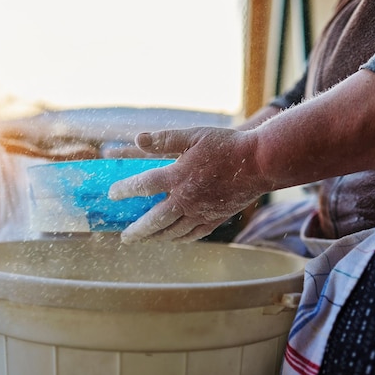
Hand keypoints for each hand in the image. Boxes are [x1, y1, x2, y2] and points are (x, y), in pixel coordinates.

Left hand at [108, 127, 268, 242]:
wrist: (261, 163)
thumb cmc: (226, 146)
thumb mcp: (193, 135)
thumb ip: (165, 139)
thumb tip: (139, 138)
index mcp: (178, 176)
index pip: (143, 186)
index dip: (125, 190)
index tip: (113, 194)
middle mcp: (186, 199)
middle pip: (154, 221)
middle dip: (137, 231)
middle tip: (124, 237)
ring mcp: (201, 212)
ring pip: (172, 232)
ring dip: (155, 237)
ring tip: (144, 239)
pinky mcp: (215, 219)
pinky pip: (192, 234)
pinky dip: (178, 239)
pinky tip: (172, 238)